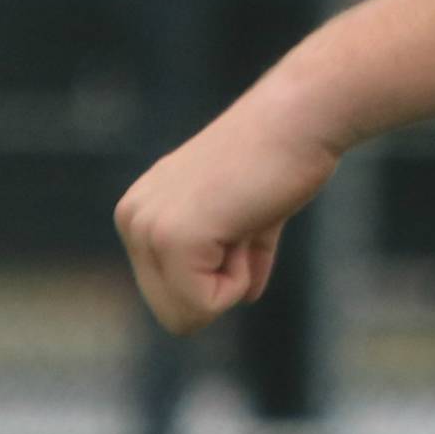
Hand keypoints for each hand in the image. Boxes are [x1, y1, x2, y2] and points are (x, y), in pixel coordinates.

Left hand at [115, 82, 339, 335]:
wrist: (301, 116)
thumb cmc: (281, 158)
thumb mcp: (245, 213)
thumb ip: (232, 252)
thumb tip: (243, 298)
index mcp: (141, 210)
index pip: (170, 296)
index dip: (220, 273)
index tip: (243, 218)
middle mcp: (133, 218)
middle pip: (173, 314)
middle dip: (221, 284)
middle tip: (245, 223)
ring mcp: (148, 228)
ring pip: (185, 317)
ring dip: (233, 280)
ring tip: (245, 218)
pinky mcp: (173, 237)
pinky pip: (205, 305)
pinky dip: (241, 279)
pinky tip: (247, 223)